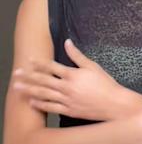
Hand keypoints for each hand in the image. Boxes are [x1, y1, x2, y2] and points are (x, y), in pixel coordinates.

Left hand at [13, 39, 141, 120]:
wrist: (114, 103)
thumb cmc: (106, 84)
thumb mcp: (93, 66)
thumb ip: (78, 55)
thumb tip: (67, 42)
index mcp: (73, 75)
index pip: (52, 67)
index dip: (39, 63)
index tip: (29, 60)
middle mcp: (67, 87)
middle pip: (44, 80)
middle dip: (29, 76)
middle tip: (16, 74)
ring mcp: (67, 100)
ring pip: (44, 94)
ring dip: (29, 90)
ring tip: (18, 87)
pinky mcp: (69, 110)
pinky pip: (51, 108)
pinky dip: (40, 105)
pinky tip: (31, 102)